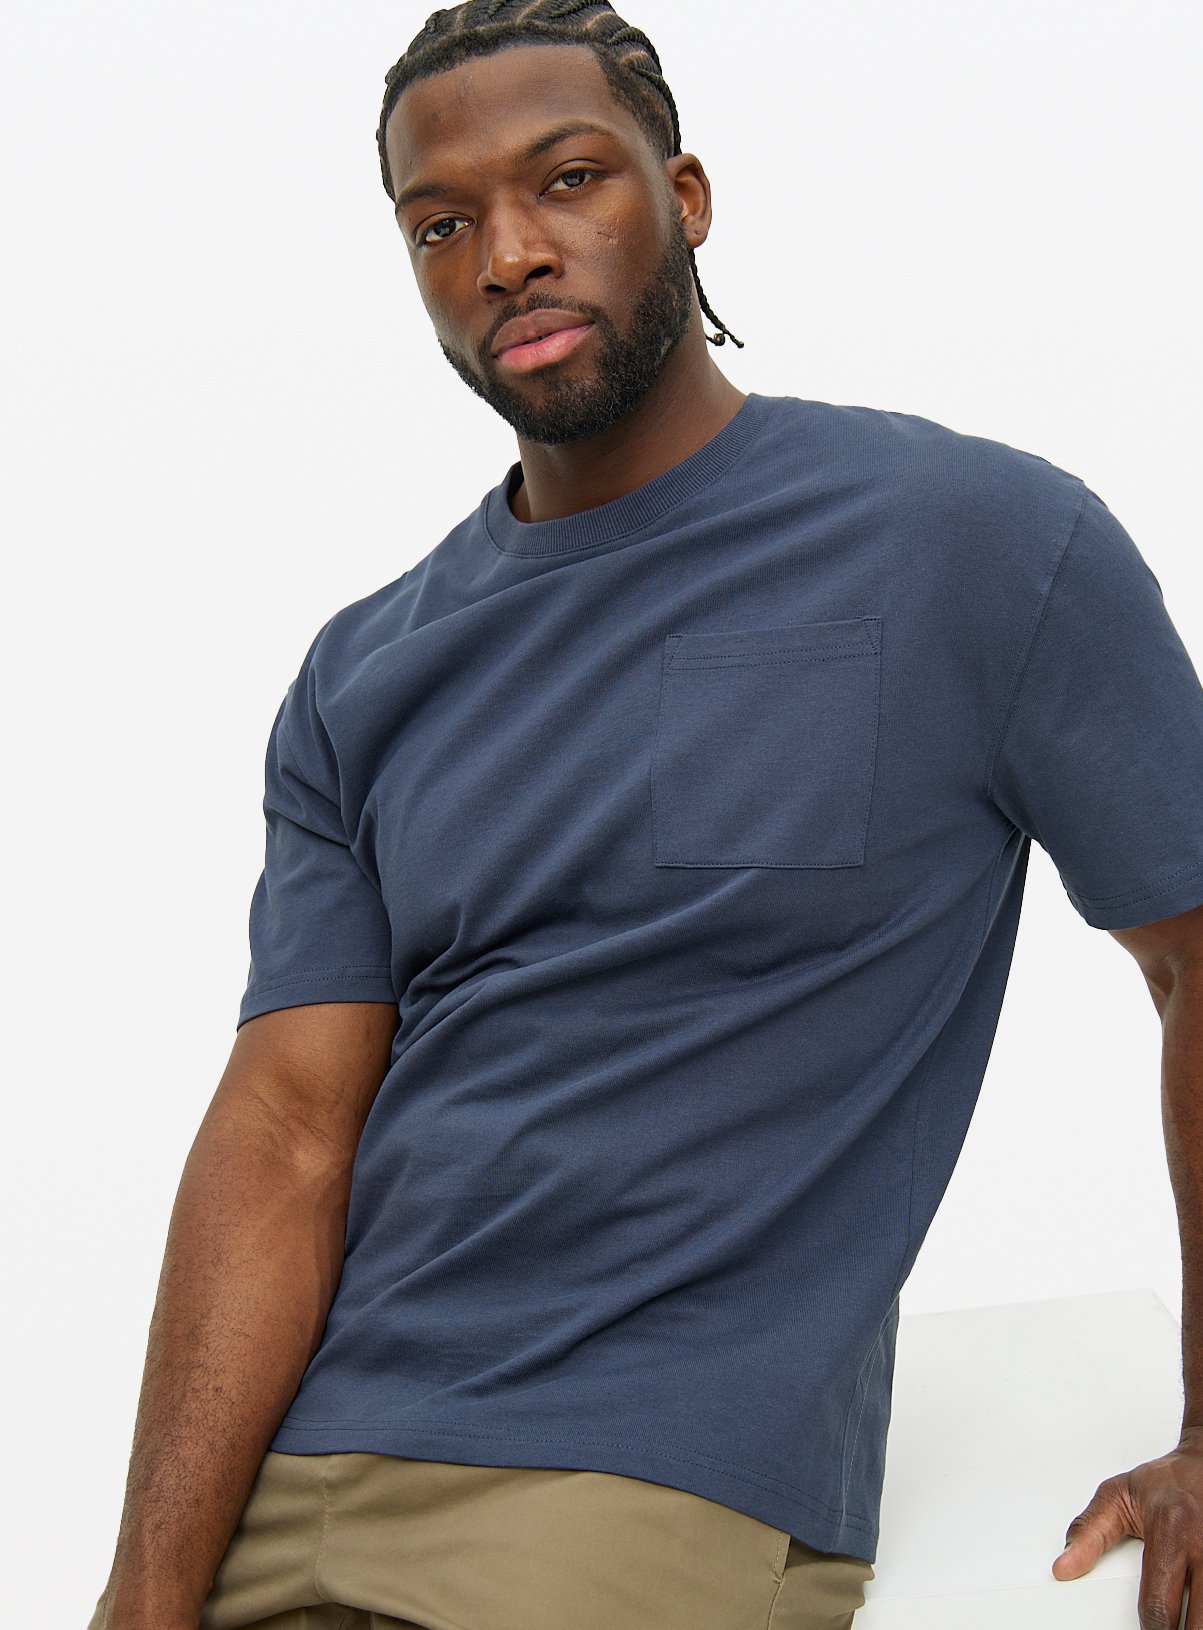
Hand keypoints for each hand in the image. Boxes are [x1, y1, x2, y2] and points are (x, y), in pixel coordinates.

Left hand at [1052, 1432, 1202, 1628]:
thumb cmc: (1165, 1482)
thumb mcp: (1118, 1496)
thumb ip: (1089, 1533)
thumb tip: (1064, 1567)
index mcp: (1170, 1531)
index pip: (1158, 1605)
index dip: (1149, 1629)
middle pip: (1195, 1623)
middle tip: (1162, 1628)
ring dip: (1196, 1624)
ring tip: (1183, 1622)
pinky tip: (1196, 1610)